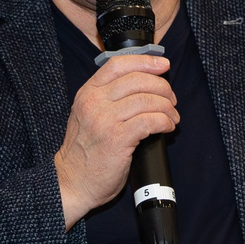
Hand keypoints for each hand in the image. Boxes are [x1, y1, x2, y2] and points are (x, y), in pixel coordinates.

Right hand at [53, 50, 176, 226]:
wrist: (72, 182)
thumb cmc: (85, 152)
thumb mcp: (88, 116)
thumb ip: (108, 99)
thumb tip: (144, 86)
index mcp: (88, 93)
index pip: (118, 64)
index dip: (145, 61)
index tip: (163, 65)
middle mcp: (94, 103)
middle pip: (137, 80)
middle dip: (162, 87)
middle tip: (171, 99)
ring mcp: (105, 121)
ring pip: (147, 100)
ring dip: (167, 107)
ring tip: (172, 117)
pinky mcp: (117, 139)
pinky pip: (149, 121)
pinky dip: (164, 122)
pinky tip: (167, 127)